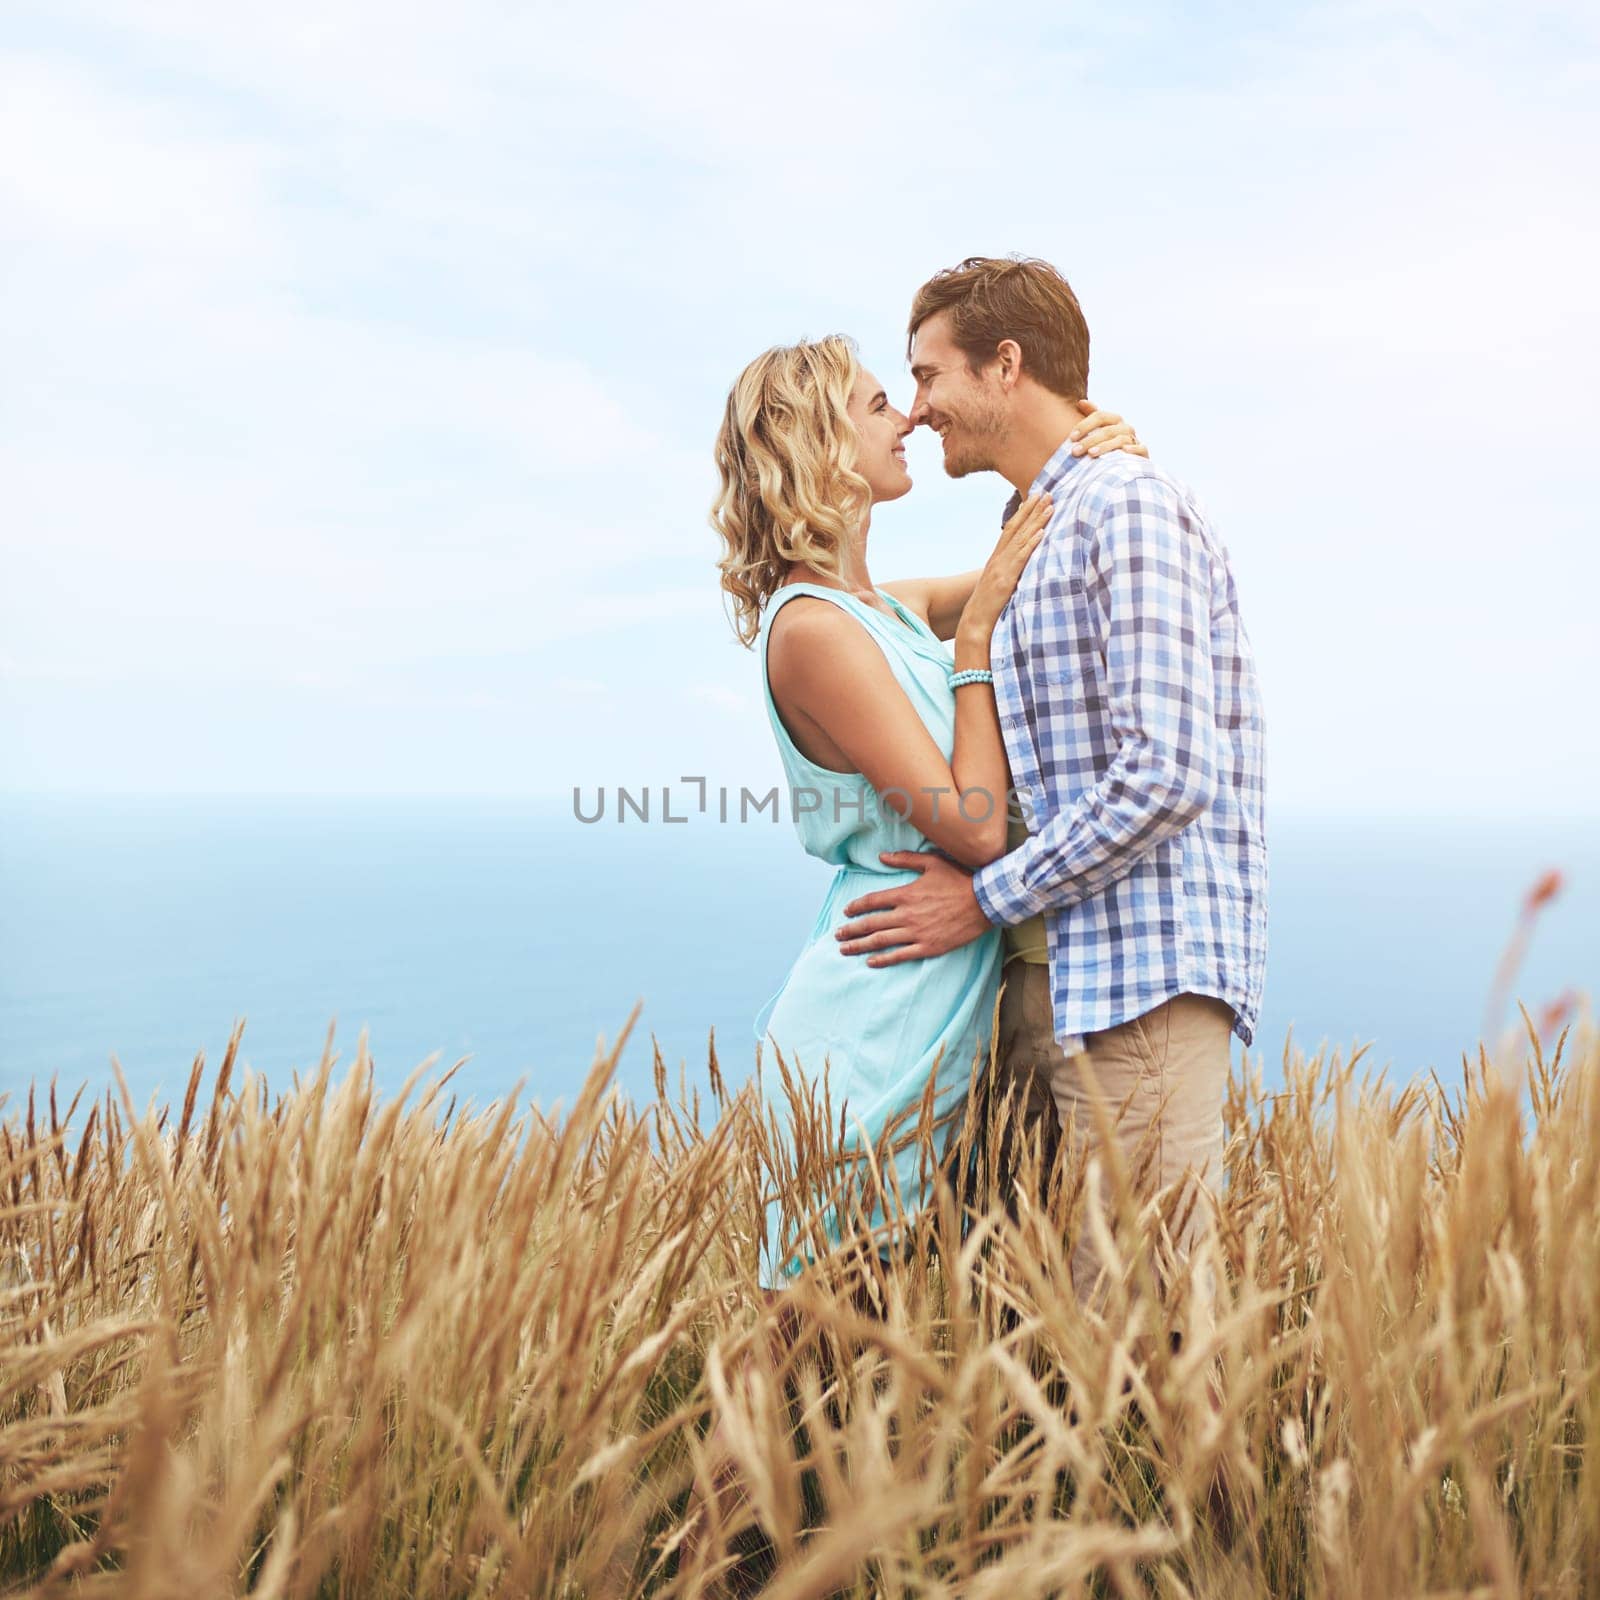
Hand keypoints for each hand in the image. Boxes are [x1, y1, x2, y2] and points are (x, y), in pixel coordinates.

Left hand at [834, 851, 994, 965]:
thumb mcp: (932, 863)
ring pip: (881, 941)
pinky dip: (883, 960)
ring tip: (844, 950)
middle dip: (851, 930)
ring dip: (860, 946)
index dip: (856, 907)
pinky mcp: (928, 947)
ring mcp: (917, 933)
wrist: (985, 902)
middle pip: (870, 923)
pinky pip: (900, 955)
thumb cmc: (960, 880)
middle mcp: (907, 915)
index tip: (846, 912)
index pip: (872, 901)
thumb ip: (905, 859)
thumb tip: (882, 857)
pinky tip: (870, 962)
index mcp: (906, 894)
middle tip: (837, 934)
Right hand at [957, 491, 1051, 639]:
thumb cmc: (988, 606)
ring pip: (1021, 538)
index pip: (1011, 529)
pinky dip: (1031, 544)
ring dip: (1036, 520)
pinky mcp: (1006, 579)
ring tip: (1049, 505)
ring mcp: (1001, 567)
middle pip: (1016, 528)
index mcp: (997, 558)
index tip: (1035, 497)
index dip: (1023, 512)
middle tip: (1046, 492)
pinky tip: (1041, 532)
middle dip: (1032, 509)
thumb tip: (1022, 566)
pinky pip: (1021, 558)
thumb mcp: (999, 584)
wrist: (974, 622)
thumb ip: (1009, 571)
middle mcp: (998, 558)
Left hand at [1070, 398, 1148, 458]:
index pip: (1099, 416)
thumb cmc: (1110, 443)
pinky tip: (1123, 452)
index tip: (1071, 437)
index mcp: (1114, 420)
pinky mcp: (1143, 453)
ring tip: (1091, 454)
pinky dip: (1133, 450)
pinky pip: (1140, 449)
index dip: (1084, 425)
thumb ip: (1092, 415)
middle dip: (1089, 440)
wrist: (1130, 461)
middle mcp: (1125, 427)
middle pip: (1107, 430)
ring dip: (1105, 446)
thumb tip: (1081, 401)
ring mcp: (1134, 439)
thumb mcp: (1101, 429)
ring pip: (1120, 440)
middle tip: (1074, 451)